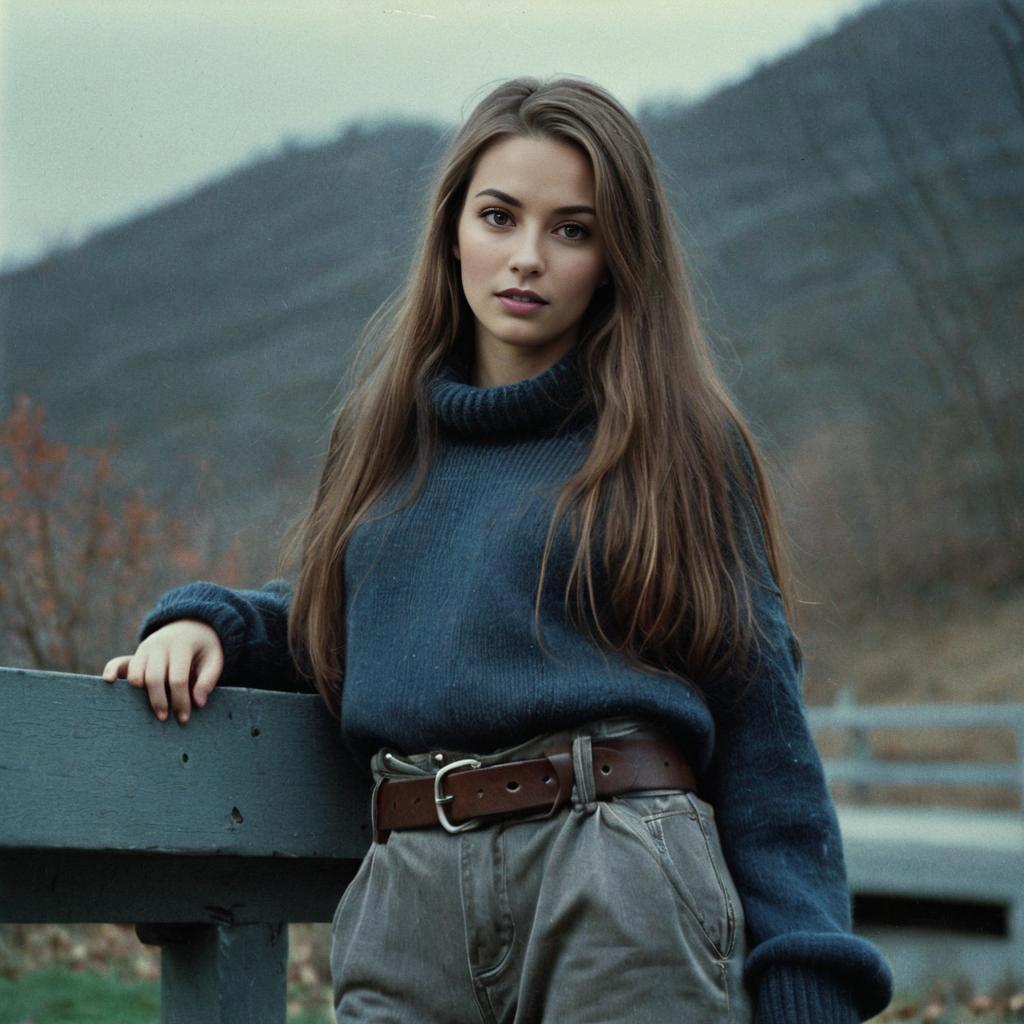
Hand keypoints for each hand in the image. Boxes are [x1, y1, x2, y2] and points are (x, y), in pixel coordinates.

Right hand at [101, 619, 224, 723]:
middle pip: (153, 678)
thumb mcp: (214, 659)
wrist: (190, 626)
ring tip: (151, 709)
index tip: (184, 718)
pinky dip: (111, 671)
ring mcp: (144, 649)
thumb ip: (208, 679)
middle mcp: (159, 646)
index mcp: (181, 646)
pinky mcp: (135, 654)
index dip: (180, 701)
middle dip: (158, 702)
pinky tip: (109, 682)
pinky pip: (118, 662)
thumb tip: (198, 703)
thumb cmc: (203, 648)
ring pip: (136, 674)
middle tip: (165, 719)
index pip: (178, 679)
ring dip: (140, 695)